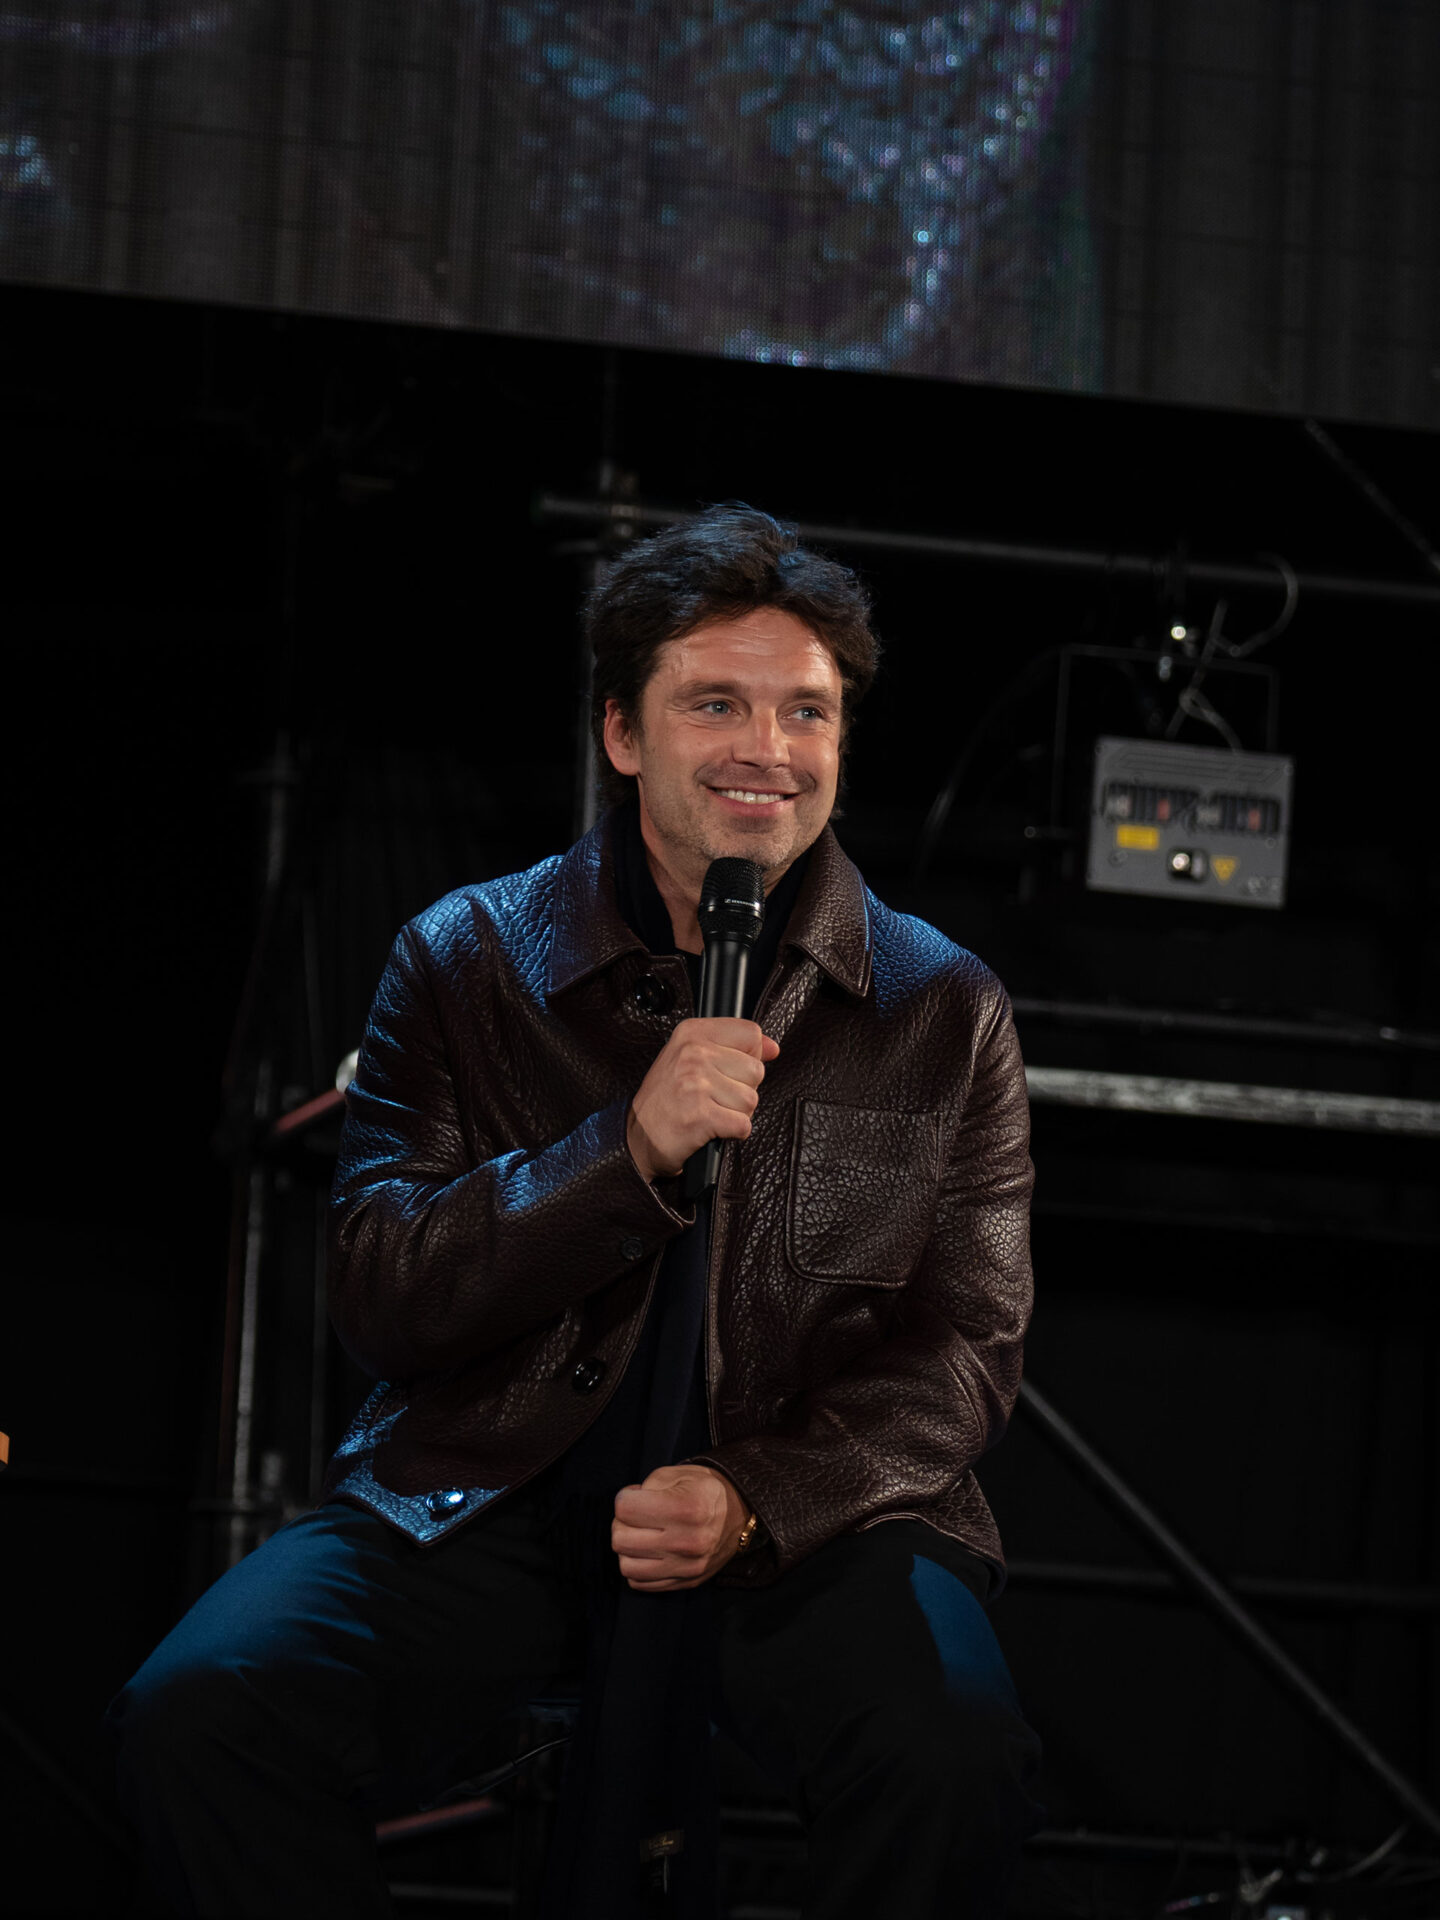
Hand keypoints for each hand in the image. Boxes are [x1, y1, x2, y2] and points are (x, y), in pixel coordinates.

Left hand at [611, 1464, 749, 1589]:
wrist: (739, 1512)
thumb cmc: (703, 1489)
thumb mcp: (678, 1473)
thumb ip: (647, 1487)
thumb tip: (625, 1510)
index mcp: (686, 1508)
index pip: (625, 1509)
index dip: (625, 1498)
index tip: (635, 1496)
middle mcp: (688, 1542)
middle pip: (621, 1539)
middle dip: (621, 1523)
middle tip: (636, 1516)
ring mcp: (688, 1567)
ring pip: (627, 1566)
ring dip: (627, 1548)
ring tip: (641, 1535)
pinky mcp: (687, 1582)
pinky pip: (640, 1583)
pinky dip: (638, 1566)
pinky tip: (649, 1551)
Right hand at [627, 1018, 779, 1182]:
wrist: (637, 1136)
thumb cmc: (665, 1098)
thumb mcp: (690, 1058)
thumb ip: (733, 1047)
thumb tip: (772, 1048)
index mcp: (692, 1033)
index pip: (751, 1034)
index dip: (749, 1056)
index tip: (730, 1070)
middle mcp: (693, 1053)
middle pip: (756, 1070)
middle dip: (741, 1090)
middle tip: (714, 1097)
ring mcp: (696, 1083)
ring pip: (751, 1100)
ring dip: (736, 1113)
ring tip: (711, 1112)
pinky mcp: (700, 1115)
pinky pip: (743, 1125)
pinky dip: (733, 1133)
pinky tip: (712, 1128)